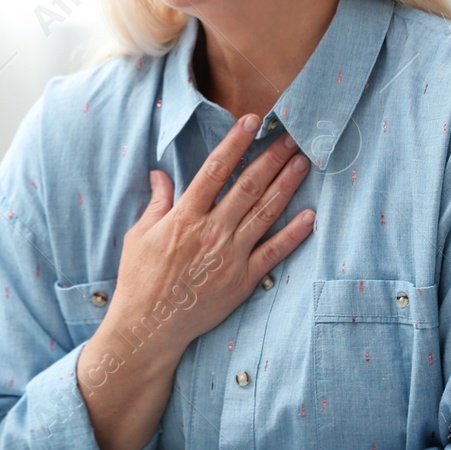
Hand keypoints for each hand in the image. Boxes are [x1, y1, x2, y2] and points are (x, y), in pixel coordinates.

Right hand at [76, 112, 313, 449]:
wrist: (149, 328)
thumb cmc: (140, 280)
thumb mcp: (140, 235)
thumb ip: (157, 202)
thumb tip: (160, 174)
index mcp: (184, 216)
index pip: (214, 169)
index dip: (235, 143)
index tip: (252, 121)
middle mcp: (211, 231)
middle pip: (248, 186)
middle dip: (272, 157)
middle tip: (293, 135)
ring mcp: (230, 256)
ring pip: (265, 213)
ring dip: (287, 185)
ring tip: (304, 161)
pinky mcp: (243, 280)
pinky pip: (274, 253)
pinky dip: (293, 234)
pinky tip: (310, 216)